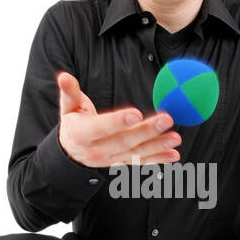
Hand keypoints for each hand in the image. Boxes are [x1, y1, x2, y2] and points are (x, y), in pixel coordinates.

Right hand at [56, 71, 181, 168]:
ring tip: (175, 138)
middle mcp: (97, 150)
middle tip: (166, 119)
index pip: (102, 127)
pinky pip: (141, 162)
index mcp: (82, 134)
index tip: (136, 113)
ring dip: (158, 146)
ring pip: (136, 153)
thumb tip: (63, 76)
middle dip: (147, 131)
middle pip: (124, 140)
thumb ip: (69, 92)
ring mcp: (111, 159)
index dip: (118, 121)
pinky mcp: (121, 163)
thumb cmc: (73, 123)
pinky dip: (158, 159)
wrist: (71, 152)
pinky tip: (173, 155)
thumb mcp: (68, 107)